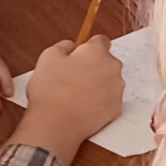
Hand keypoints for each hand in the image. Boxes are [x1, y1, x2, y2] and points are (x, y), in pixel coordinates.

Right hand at [12, 35, 124, 163]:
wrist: (56, 124)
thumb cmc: (51, 90)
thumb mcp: (48, 57)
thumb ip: (63, 45)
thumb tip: (71, 45)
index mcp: (97, 52)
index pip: (100, 40)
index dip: (87, 47)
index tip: (78, 55)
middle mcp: (113, 68)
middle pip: (105, 62)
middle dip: (92, 66)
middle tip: (72, 77)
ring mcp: (117, 89)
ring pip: (108, 81)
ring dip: (96, 84)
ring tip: (75, 95)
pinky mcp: (116, 108)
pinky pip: (109, 99)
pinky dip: (99, 101)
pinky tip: (82, 107)